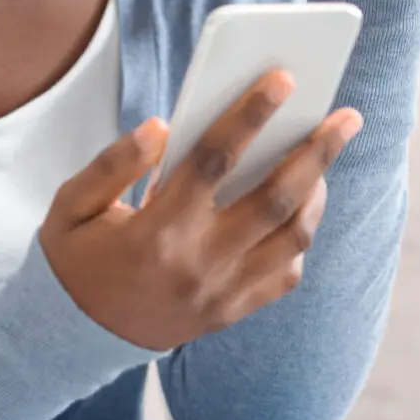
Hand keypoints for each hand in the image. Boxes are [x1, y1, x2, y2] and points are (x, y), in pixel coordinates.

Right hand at [38, 71, 363, 351]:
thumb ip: (114, 163)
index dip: (251, 114)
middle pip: (275, 198)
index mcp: (157, 229)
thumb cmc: (75, 258)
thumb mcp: (73, 206)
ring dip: (317, 192)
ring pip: (292, 238)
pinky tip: (300, 207)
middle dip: (317, 152)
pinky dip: (300, 239)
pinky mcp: (230, 312)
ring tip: (324, 157)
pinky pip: (284, 276)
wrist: (72, 340)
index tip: (284, 79)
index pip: (214, 159)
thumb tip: (162, 127)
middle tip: (347, 117)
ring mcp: (221, 293)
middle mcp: (198, 262)